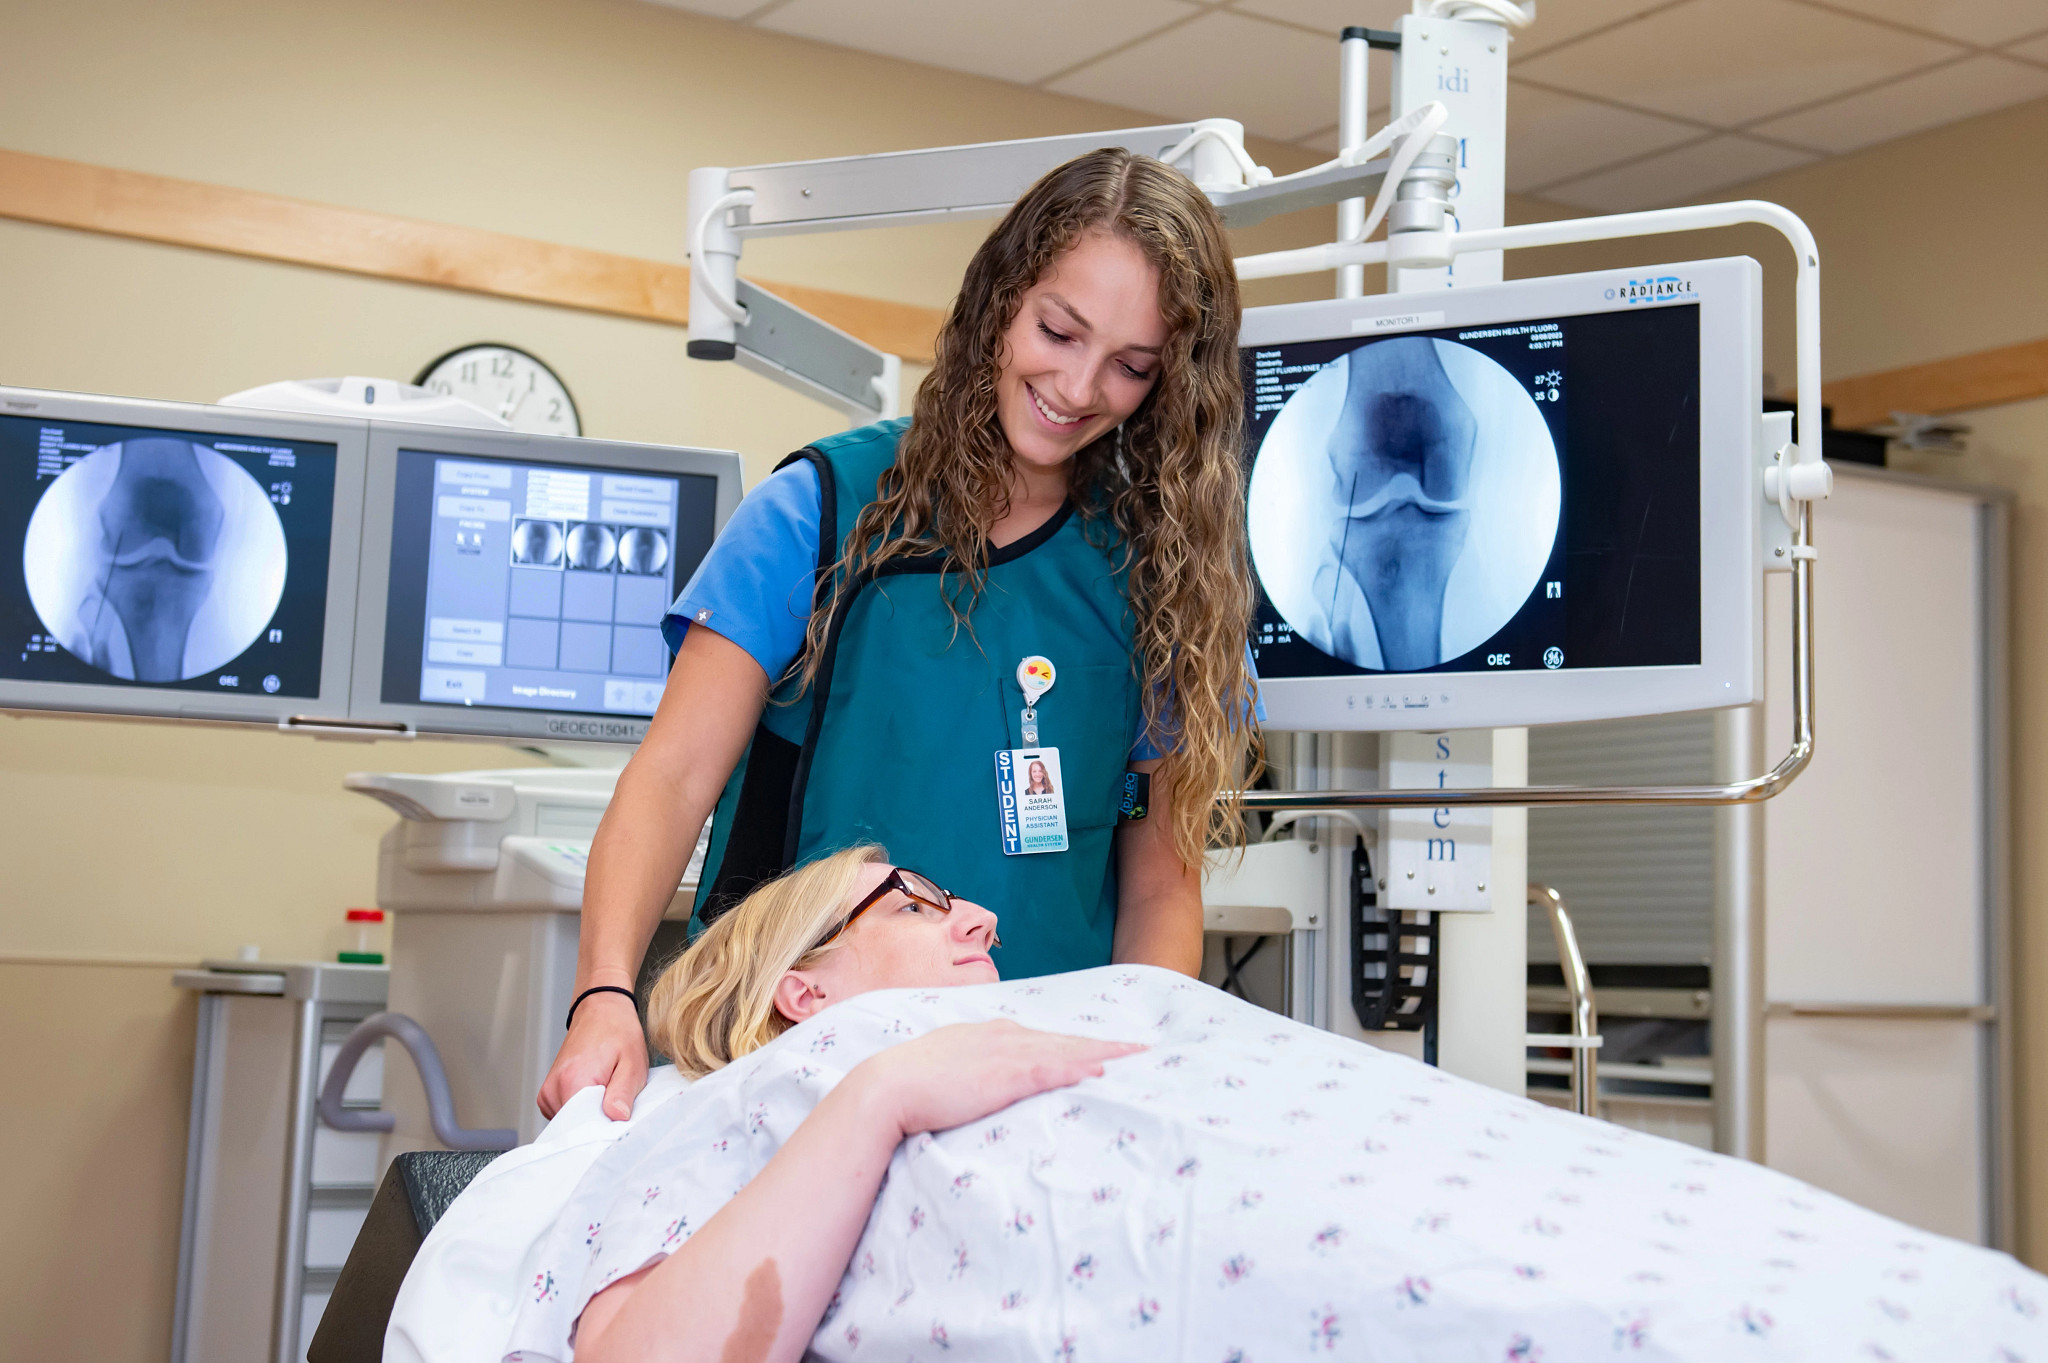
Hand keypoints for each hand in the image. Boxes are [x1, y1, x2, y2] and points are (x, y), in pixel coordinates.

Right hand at [537, 990, 647, 1119]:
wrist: (601, 1010)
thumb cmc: (618, 1033)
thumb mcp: (633, 1062)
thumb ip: (623, 1092)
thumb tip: (616, 1118)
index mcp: (573, 1082)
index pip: (581, 1129)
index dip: (603, 1132)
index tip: (618, 1127)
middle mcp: (554, 1089)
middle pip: (575, 1128)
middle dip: (598, 1126)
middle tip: (618, 1109)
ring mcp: (548, 1093)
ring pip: (570, 1124)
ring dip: (590, 1118)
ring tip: (607, 1096)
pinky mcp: (548, 1094)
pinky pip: (565, 1115)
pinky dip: (581, 1112)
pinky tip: (595, 1096)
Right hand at [851, 1021, 1144, 1138]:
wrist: (886, 1088)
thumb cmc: (908, 1085)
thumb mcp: (945, 1070)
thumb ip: (970, 1071)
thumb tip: (980, 1083)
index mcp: (989, 1035)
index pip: (1044, 1038)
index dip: (1075, 1043)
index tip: (1102, 1047)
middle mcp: (1003, 1036)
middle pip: (1064, 1040)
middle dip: (1102, 1043)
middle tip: (1138, 1049)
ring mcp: (1005, 1053)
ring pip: (1066, 1050)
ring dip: (1103, 1052)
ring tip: (1136, 1055)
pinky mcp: (1005, 1075)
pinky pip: (1052, 1069)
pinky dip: (1079, 1066)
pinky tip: (1102, 1069)